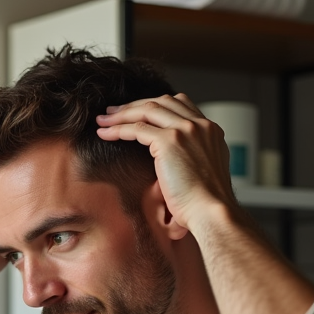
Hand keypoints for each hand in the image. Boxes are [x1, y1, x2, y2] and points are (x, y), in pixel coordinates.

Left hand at [94, 93, 237, 232]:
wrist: (211, 211)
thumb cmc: (204, 202)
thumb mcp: (202, 170)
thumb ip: (191, 156)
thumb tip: (172, 159)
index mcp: (210, 130)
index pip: (179, 104)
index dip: (153, 105)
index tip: (135, 112)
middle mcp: (200, 125)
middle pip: (161, 102)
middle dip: (133, 106)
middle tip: (112, 112)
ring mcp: (186, 130)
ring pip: (146, 111)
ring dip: (121, 114)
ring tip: (102, 121)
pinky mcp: (170, 141)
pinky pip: (136, 128)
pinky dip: (117, 129)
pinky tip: (104, 134)